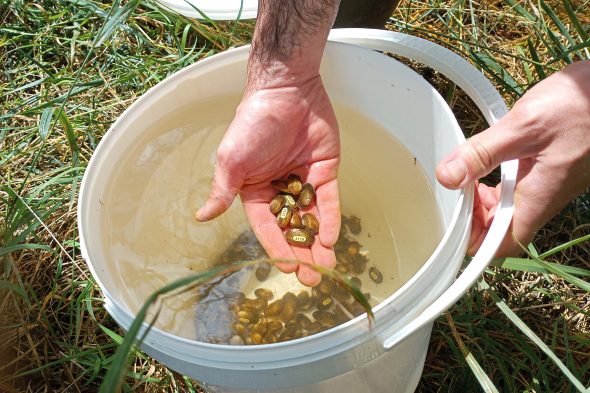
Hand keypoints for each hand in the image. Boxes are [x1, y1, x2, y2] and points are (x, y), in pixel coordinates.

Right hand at [195, 75, 339, 285]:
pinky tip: (331, 238)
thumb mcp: (232, 158)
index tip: (288, 269)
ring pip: (312, 218)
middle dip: (302, 254)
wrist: (286, 90)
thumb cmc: (253, 123)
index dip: (277, 249)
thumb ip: (222, 190)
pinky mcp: (325, 171)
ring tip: (328, 268)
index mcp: (254, 191)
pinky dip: (330, 218)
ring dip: (319, 244)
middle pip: (291, 228)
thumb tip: (202, 217)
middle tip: (313, 279)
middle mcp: (279, 190)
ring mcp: (303, 181)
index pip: (266, 227)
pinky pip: (329, 199)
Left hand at [436, 60, 589, 254]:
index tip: (454, 217)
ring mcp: (546, 186)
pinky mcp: (547, 171)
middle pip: (499, 228)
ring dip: (481, 198)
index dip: (474, 241)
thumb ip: (483, 153)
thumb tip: (448, 176)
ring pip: (506, 208)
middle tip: (455, 186)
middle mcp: (543, 199)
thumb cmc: (580, 106)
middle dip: (472, 215)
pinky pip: (515, 189)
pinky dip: (494, 182)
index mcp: (537, 199)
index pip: (501, 245)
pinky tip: (484, 159)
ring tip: (465, 171)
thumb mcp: (523, 127)